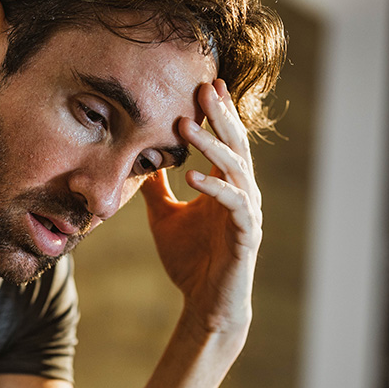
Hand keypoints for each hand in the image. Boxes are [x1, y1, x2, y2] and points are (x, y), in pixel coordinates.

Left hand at [141, 79, 262, 343]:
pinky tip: (191, 175)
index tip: (206, 83)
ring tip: (188, 125)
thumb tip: (141, 163)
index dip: (218, 113)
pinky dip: (214, 188)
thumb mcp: (164, 216)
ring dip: (212, 146)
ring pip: (235, 169)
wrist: (204, 303)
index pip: (225, 141)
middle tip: (205, 87)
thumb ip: (158, 190)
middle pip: (235, 145)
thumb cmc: (189, 261)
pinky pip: (233, 204)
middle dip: (220, 116)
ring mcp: (247, 213)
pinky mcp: (246, 234)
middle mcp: (241, 193)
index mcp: (225, 186)